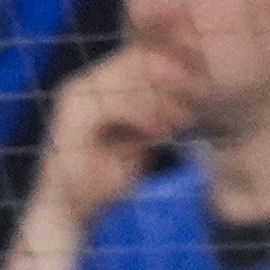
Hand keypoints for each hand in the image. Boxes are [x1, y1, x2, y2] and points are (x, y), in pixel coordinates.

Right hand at [19, 41, 198, 247]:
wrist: (68, 212)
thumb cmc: (104, 179)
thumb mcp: (137, 141)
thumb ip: (153, 116)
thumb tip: (187, 97)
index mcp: (96, 85)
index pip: (135, 56)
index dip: (170, 62)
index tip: (201, 78)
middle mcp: (83, 84)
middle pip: (132, 60)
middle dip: (171, 74)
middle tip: (200, 91)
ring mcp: (75, 99)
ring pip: (126, 80)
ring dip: (161, 99)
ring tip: (186, 119)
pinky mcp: (73, 119)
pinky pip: (115, 105)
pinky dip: (143, 117)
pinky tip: (162, 133)